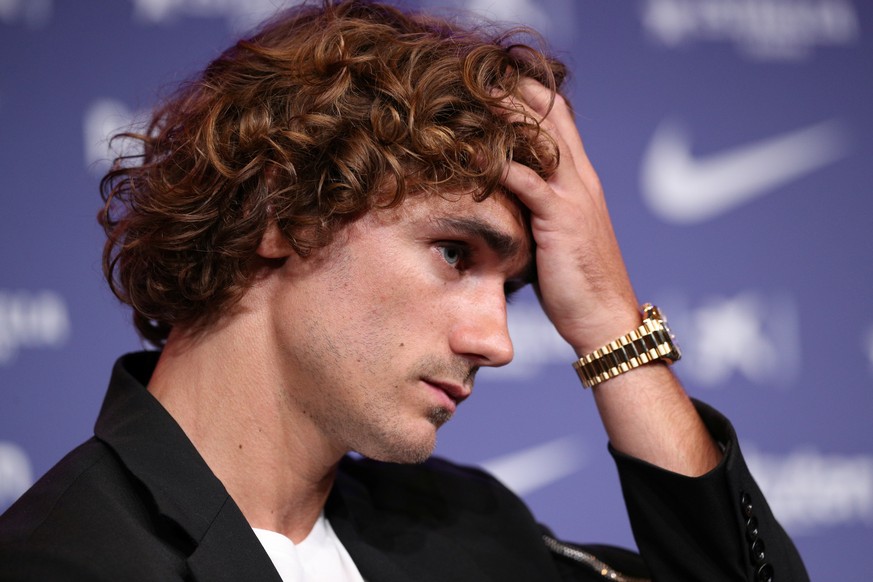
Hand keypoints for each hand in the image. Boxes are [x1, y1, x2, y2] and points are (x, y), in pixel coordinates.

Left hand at [499, 79, 639, 354]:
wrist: (606, 320)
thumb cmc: (578, 285)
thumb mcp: (559, 238)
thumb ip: (539, 213)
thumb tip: (507, 207)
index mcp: (583, 182)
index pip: (561, 121)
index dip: (530, 98)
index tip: (495, 88)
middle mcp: (582, 180)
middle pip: (552, 115)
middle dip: (515, 92)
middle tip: (478, 79)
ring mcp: (575, 197)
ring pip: (541, 138)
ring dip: (505, 116)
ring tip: (471, 100)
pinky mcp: (562, 220)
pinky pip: (528, 181)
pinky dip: (500, 164)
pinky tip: (472, 155)